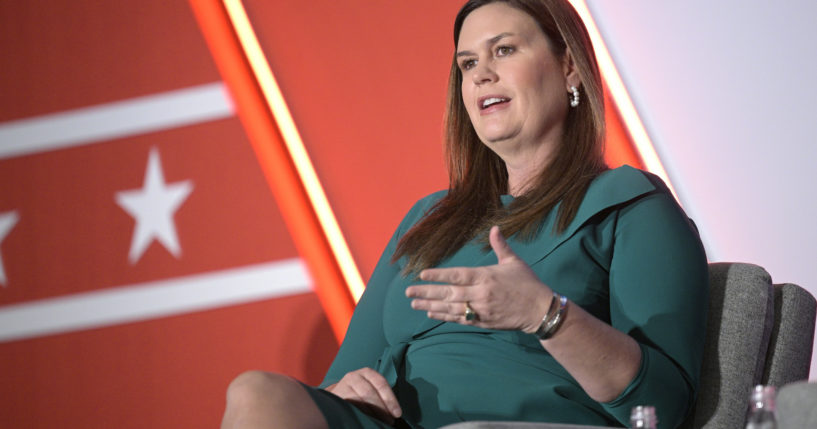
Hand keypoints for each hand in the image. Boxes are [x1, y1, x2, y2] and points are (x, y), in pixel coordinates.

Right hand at [324, 368, 401, 423]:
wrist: (338, 394)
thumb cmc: (361, 393)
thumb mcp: (372, 388)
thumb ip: (382, 397)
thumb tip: (396, 412)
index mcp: (367, 373)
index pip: (381, 384)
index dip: (390, 400)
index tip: (397, 414)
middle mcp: (354, 376)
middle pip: (370, 393)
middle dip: (381, 409)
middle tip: (389, 421)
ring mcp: (343, 386)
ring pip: (358, 401)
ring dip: (370, 414)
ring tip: (377, 424)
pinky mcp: (335, 397)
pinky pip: (348, 407)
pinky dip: (358, 415)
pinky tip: (364, 420)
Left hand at [405, 225, 551, 332]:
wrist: (540, 310)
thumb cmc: (527, 283)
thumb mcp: (514, 262)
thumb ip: (500, 245)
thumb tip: (495, 228)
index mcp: (486, 276)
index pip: (457, 275)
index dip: (438, 275)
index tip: (422, 275)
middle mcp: (481, 294)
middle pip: (449, 293)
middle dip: (427, 293)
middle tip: (408, 292)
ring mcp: (481, 310)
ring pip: (451, 308)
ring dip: (431, 306)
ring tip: (414, 304)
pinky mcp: (483, 322)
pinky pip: (460, 319)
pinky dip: (445, 316)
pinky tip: (432, 314)